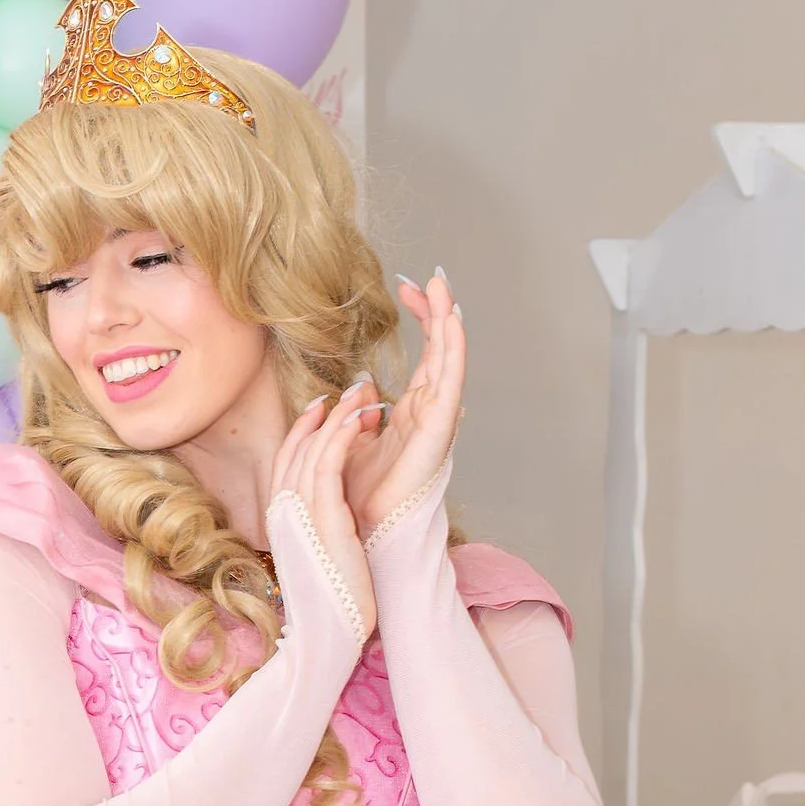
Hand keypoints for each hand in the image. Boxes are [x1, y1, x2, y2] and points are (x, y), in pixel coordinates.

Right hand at [268, 375, 382, 637]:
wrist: (326, 637)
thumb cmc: (330, 606)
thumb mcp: (319, 556)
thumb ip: (321, 527)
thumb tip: (335, 511)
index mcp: (282, 520)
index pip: (288, 461)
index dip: (305, 429)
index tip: (324, 406)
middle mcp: (284, 512)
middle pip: (298, 448)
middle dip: (325, 414)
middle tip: (352, 388)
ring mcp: (299, 514)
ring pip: (314, 450)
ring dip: (338, 418)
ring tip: (362, 395)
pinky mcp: (321, 519)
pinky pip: (328, 466)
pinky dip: (341, 438)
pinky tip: (357, 420)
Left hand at [344, 269, 464, 535]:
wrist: (363, 531)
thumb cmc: (359, 493)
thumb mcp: (352, 439)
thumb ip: (358, 410)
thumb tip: (362, 386)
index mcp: (413, 410)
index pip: (425, 354)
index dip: (420, 318)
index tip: (405, 287)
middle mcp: (429, 410)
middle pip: (441, 349)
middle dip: (437, 310)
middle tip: (431, 275)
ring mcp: (436, 420)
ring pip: (449, 360)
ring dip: (448, 321)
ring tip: (444, 287)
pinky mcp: (436, 431)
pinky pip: (448, 383)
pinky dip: (452, 351)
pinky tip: (451, 322)